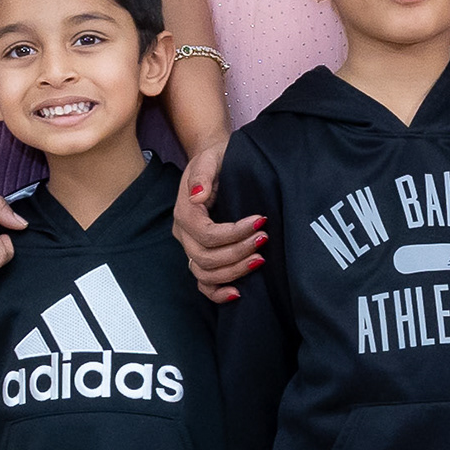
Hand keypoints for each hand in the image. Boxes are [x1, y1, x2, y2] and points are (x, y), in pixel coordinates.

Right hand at [176, 141, 263, 302]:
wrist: (216, 163)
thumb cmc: (216, 159)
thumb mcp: (211, 157)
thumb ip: (204, 175)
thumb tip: (198, 196)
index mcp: (185, 211)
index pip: (206, 233)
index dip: (234, 233)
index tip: (260, 221)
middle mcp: (185, 233)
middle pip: (205, 257)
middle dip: (238, 252)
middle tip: (264, 240)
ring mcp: (191, 247)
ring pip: (205, 273)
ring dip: (234, 271)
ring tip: (260, 259)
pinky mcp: (201, 255)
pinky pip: (203, 283)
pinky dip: (217, 292)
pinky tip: (237, 292)